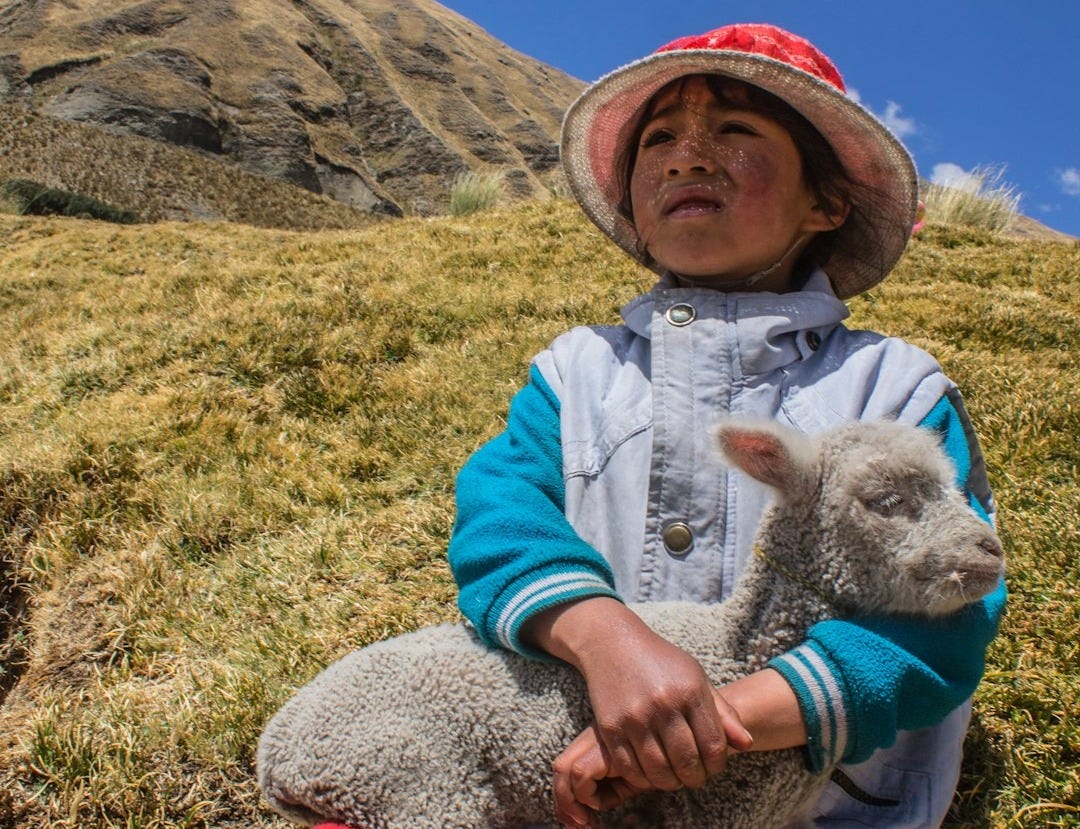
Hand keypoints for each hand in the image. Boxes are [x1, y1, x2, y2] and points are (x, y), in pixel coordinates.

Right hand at [522, 599, 752, 817]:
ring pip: (659, 771)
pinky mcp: (610, 727)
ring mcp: (635, 717)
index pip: (714, 747)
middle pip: (687, 763)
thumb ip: (724, 713)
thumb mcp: (697, 678)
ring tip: (673, 777)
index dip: (716, 765)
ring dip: (670, 783)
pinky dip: (642, 779)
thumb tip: (747, 744)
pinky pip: (629, 769)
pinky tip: (649, 772)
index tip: (712, 766)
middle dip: (695, 778)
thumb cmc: (661, 662)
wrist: (613, 643)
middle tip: (693, 776)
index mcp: (690, 692)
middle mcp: (663, 705)